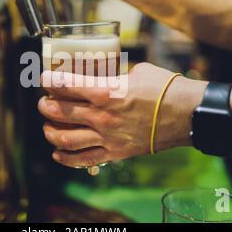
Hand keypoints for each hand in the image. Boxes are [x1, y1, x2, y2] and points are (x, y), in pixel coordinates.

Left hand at [38, 63, 206, 167]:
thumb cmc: (165, 88)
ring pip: (66, 138)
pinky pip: (84, 160)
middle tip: (44, 102)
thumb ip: (115, 76)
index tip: (43, 78)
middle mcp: (102, 116)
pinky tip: (57, 152)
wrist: (188, 114)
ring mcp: (108, 137)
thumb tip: (105, 76)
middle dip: (46, 105)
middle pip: (60, 112)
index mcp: (106, 91)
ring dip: (50, 131)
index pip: (66, 85)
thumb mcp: (137, 71)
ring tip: (47, 126)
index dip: (49, 80)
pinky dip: (66, 158)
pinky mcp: (116, 153)